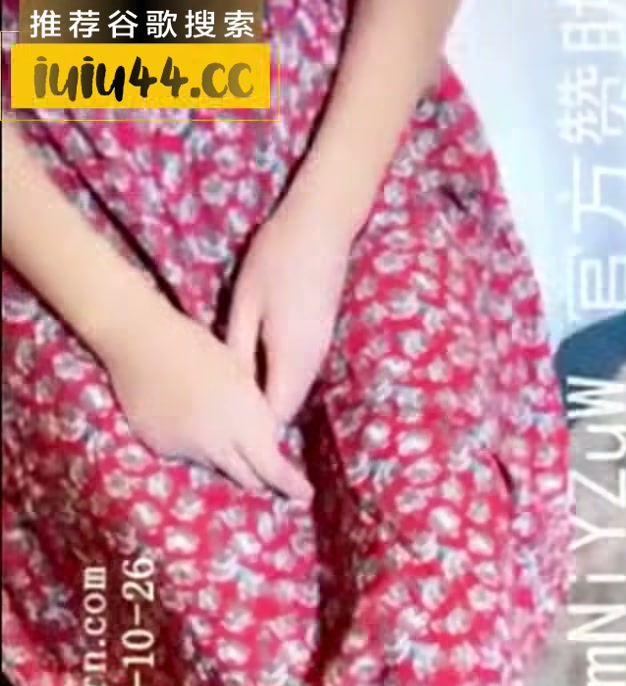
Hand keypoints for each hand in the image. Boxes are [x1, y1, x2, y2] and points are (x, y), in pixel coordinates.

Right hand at [105, 302, 312, 500]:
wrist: (140, 340)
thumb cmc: (196, 346)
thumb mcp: (240, 376)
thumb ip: (255, 415)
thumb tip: (268, 440)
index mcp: (242, 421)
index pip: (272, 467)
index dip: (290, 484)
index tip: (304, 495)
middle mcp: (216, 444)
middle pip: (247, 478)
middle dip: (260, 476)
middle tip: (269, 472)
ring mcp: (186, 449)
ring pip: (217, 467)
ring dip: (224, 457)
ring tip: (218, 428)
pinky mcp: (161, 449)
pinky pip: (187, 456)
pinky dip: (194, 446)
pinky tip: (185, 419)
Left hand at [227, 183, 351, 422]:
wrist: (323, 225)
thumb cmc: (278, 257)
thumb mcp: (246, 302)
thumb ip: (239, 350)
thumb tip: (229, 390)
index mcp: (290, 359)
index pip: (273, 418)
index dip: (251, 436)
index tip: (223, 439)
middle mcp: (310, 364)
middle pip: (284, 412)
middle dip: (257, 427)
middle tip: (221, 431)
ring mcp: (319, 354)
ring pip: (291, 396)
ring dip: (266, 406)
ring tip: (232, 410)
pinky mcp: (320, 342)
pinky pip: (297, 378)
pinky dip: (275, 386)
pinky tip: (252, 380)